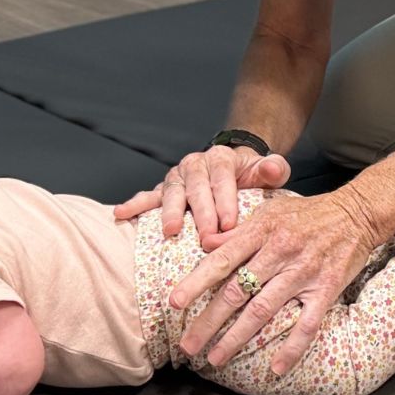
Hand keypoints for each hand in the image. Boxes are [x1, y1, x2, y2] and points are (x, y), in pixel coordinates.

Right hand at [114, 145, 291, 239]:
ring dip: (169, 212)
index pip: (222, 177)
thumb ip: (273, 169)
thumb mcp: (267, 170)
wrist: (235, 167)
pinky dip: (134, 204)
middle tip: (207, 237)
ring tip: (171, 231)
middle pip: (196, 187)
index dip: (225, 200)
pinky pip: (147, 196)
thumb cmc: (251, 175)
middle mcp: (195, 164)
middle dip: (201, 213)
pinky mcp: (164, 190)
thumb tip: (274, 169)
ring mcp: (177, 177)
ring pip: (171, 192)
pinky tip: (120, 213)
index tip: (230, 224)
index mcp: (221, 158)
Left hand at [170, 190, 380, 375]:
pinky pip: (307, 325)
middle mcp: (281, 252)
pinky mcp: (326, 289)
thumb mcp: (270, 212)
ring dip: (237, 338)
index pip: (222, 259)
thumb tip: (204, 244)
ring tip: (215, 358)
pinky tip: (275, 368)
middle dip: (208, 321)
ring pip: (264, 311)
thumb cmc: (310, 213)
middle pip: (237, 292)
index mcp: (263, 231)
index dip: (196, 282)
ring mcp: (304, 273)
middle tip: (187, 346)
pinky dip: (291, 349)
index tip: (174, 303)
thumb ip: (237, 231)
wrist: (359, 212)